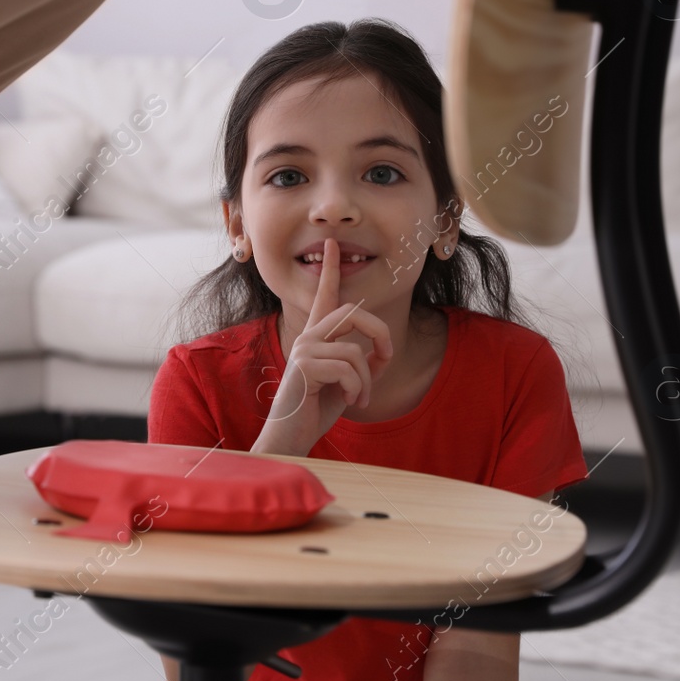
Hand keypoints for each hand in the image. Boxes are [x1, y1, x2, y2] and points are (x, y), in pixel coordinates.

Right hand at [251, 238, 392, 456]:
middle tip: (387, 357)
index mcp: (317, 337)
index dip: (330, 269)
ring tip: (358, 399)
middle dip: (379, 333)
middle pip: (352, 313)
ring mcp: (304, 349)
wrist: (292, 436)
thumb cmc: (316, 409)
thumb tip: (382, 352)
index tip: (332, 244)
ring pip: (354, 351)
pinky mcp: (304, 366)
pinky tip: (348, 403)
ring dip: (365, 381)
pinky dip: (357, 390)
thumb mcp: (350, 384)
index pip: (325, 296)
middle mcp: (308, 336)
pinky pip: (349, 370)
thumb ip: (365, 365)